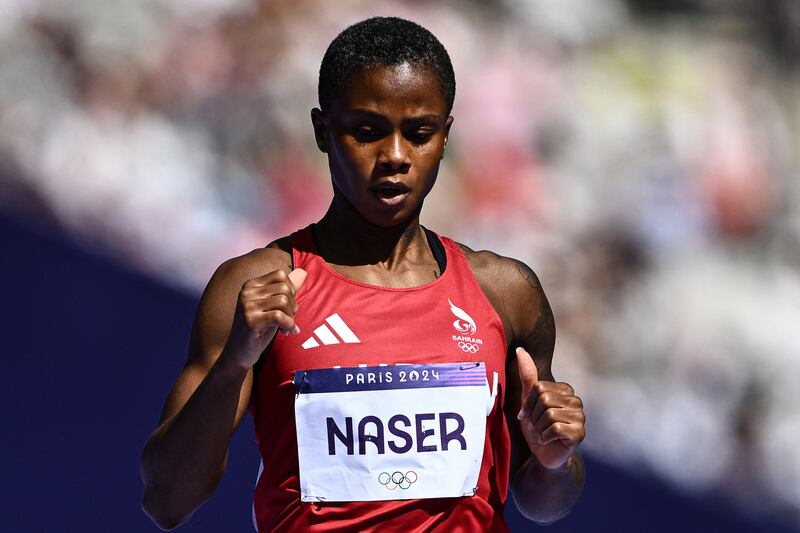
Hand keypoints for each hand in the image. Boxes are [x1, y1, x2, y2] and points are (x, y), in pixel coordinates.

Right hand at [222, 268, 306, 369]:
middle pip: (284, 288)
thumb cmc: (259, 328)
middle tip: (289, 319)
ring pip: (283, 301)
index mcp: (251, 285)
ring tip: (286, 326)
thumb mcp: (272, 306)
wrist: (239, 352)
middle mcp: (246, 292)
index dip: (291, 290)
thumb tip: (303, 272)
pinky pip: (279, 316)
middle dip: (293, 305)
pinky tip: (286, 332)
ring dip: (291, 316)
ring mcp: (246, 306)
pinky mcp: (250, 321)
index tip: (288, 306)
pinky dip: (288, 325)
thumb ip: (286, 289)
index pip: (280, 275)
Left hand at [516, 347, 585, 469]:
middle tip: (538, 425)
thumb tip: (520, 350)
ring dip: (539, 428)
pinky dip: (545, 437)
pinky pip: (555, 429)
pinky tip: (549, 440)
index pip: (538, 387)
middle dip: (534, 416)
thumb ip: (527, 376)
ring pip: (549, 414)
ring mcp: (581, 417)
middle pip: (544, 399)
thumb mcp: (528, 400)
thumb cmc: (536, 426)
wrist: (543, 454)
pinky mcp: (580, 434)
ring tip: (543, 433)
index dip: (528, 403)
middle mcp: (576, 401)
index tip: (530, 414)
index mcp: (565, 389)